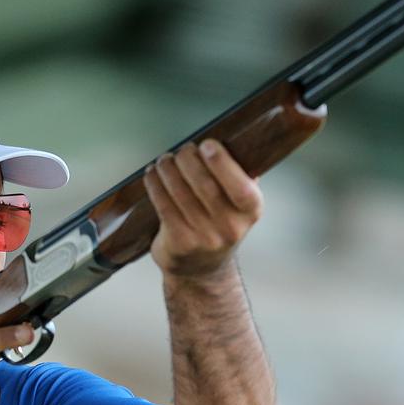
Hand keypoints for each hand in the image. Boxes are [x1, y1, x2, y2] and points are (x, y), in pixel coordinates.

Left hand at [144, 138, 263, 277]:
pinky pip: (163, 206)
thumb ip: (240, 173)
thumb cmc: (220, 222)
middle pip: (205, 185)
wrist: (202, 268)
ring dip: (168, 169)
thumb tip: (234, 136)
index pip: (241, 187)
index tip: (207, 144)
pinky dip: (155, 185)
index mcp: (251, 211)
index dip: (222, 163)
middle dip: (188, 160)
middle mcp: (230, 227)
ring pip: (180, 193)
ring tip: (164, 160)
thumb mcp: (239, 203)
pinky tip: (153, 175)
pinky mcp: (179, 243)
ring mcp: (204, 238)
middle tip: (182, 151)